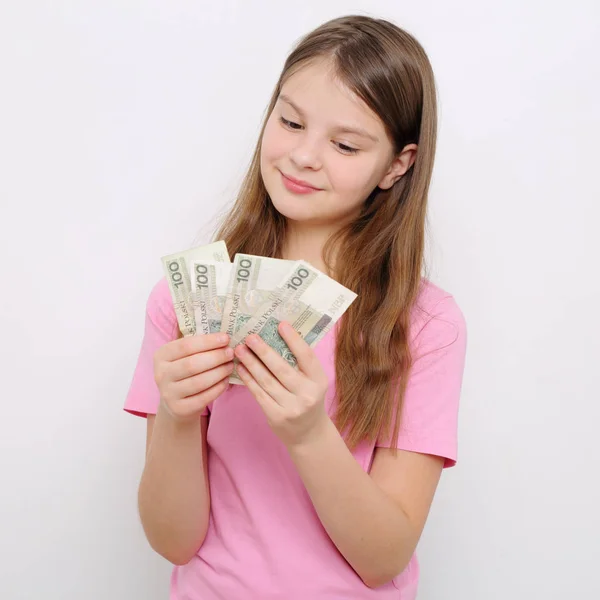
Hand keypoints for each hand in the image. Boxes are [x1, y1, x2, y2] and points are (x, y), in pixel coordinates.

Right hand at [154, 332, 233, 422]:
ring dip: (219, 372)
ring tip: (230, 365)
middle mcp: (161, 374)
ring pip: (199, 382)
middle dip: (216, 357)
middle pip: (192, 364)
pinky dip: (218, 388)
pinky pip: (203, 398)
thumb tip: (223, 333)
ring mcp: (168, 393)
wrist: (175, 403)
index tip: (226, 338)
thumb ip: (197, 344)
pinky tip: (226, 381)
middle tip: (231, 352)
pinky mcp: (179, 409)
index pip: (185, 345)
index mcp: (161, 355)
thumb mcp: (183, 355)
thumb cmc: (185, 371)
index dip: (208, 341)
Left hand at [233, 321, 329, 447]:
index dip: (294, 339)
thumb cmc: (307, 398)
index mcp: (319, 380)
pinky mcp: (276, 416)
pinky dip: (248, 379)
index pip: (307, 356)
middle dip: (263, 351)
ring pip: (266, 380)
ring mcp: (292, 407)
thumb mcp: (313, 381)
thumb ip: (301, 363)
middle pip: (282, 368)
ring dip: (251, 363)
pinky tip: (241, 368)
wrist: (308, 433)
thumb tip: (277, 336)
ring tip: (240, 349)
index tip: (281, 324)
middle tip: (250, 336)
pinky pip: (259, 393)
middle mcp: (307, 394)